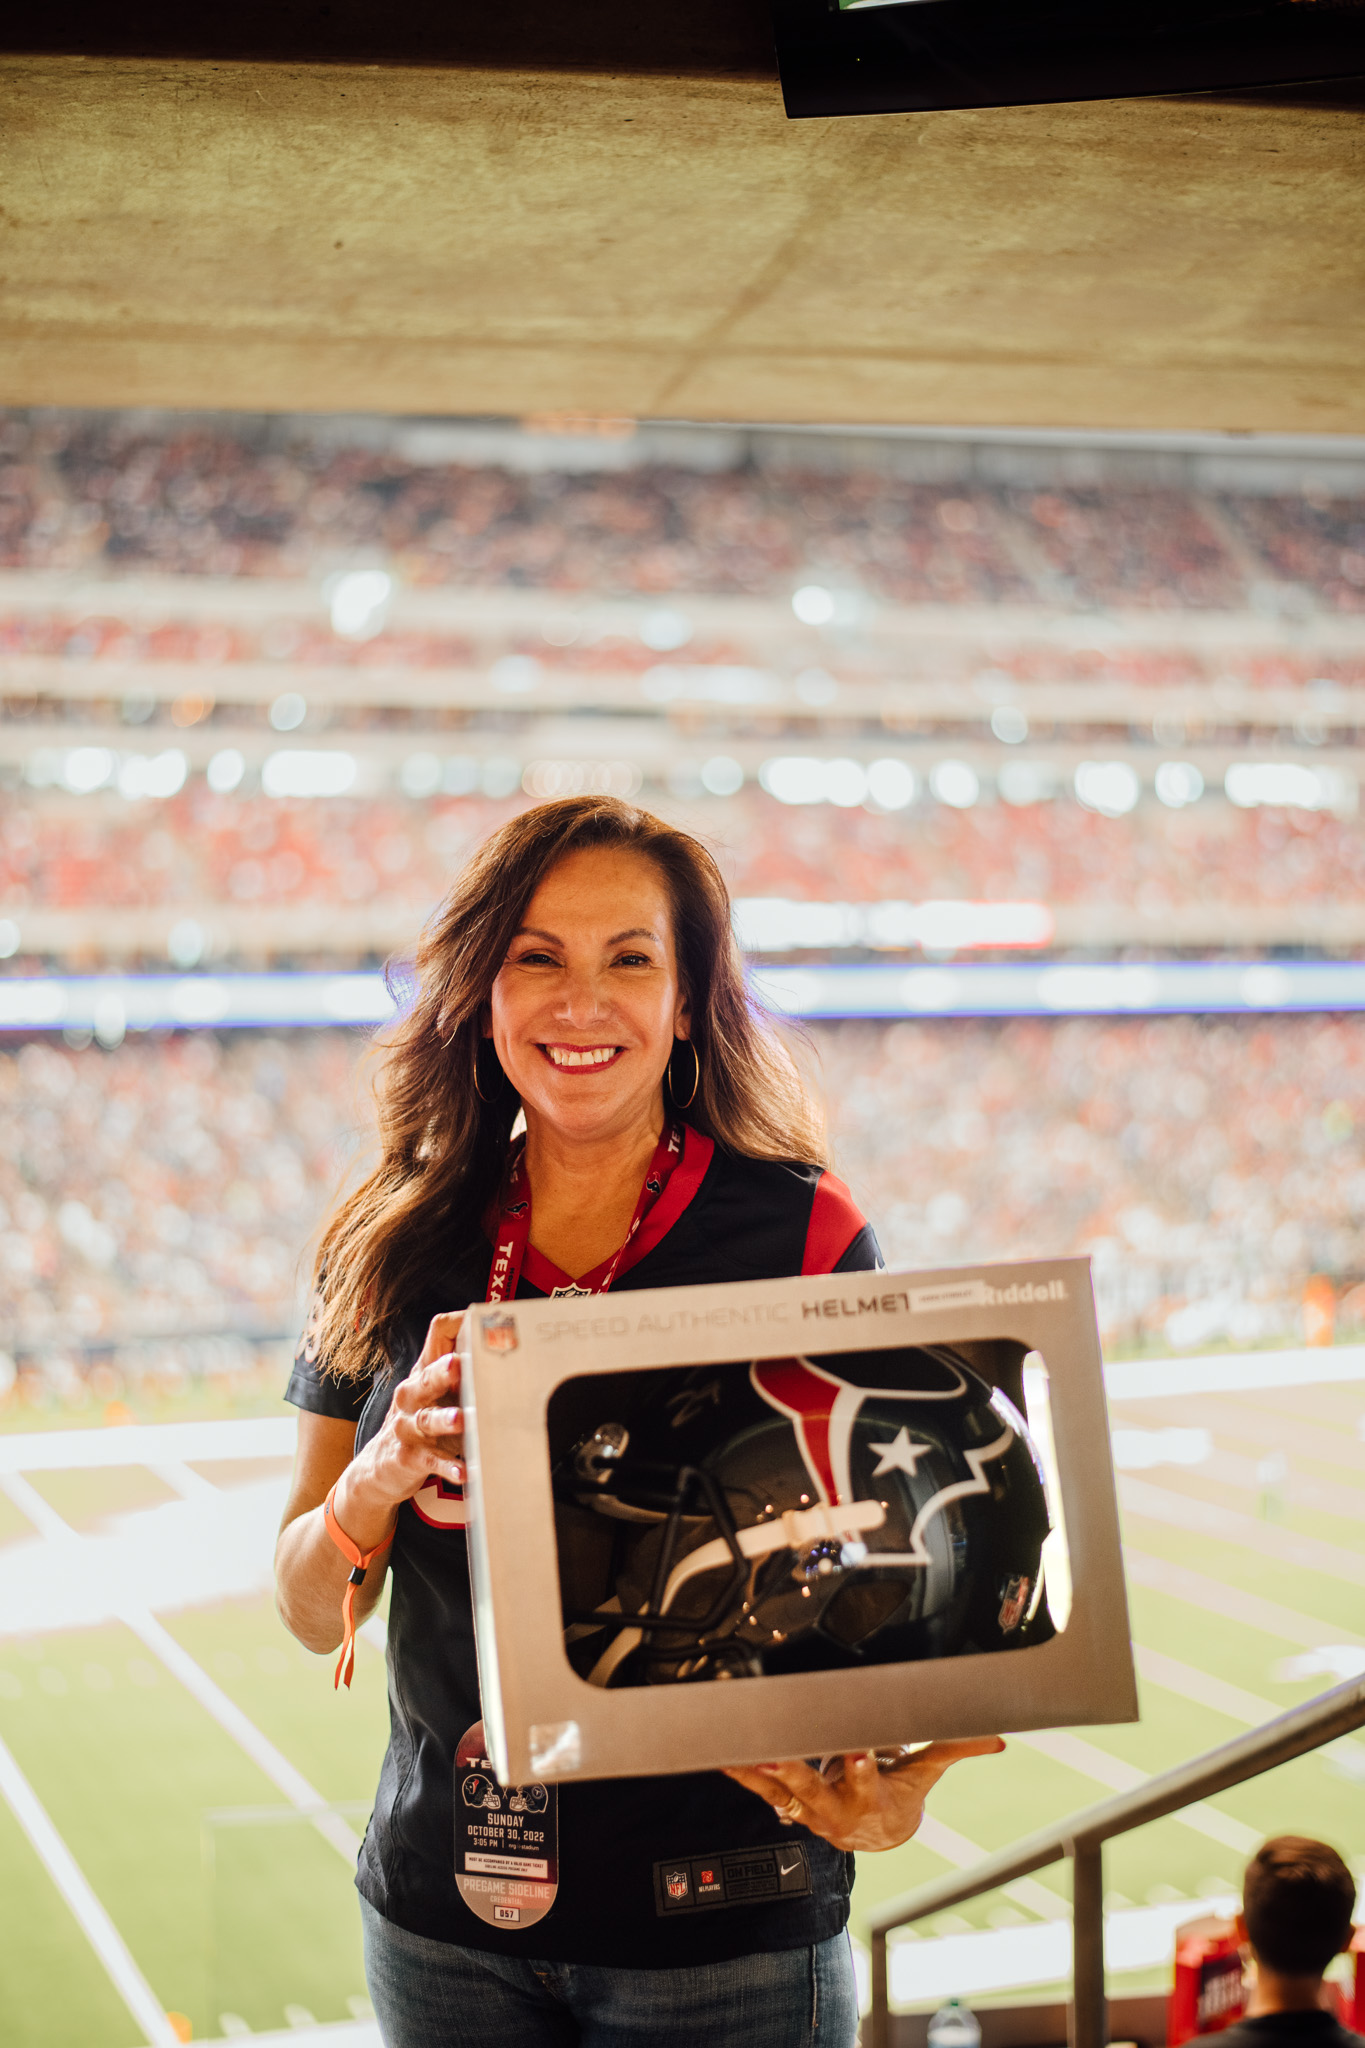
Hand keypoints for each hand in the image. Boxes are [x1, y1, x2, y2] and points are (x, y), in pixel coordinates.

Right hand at [338, 1312, 466, 1534]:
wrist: (380, 1468)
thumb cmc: (421, 1423)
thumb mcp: (436, 1394)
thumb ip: (463, 1373)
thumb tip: (508, 1348)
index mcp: (425, 1372)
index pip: (438, 1333)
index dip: (461, 1323)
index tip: (486, 1320)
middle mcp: (412, 1395)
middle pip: (425, 1377)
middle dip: (441, 1371)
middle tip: (457, 1365)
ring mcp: (408, 1427)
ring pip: (426, 1419)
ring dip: (444, 1420)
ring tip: (461, 1420)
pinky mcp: (410, 1457)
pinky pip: (430, 1461)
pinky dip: (448, 1467)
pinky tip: (464, 1470)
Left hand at [724, 1737, 1004, 1852]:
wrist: (876, 1835)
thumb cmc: (900, 1795)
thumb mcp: (926, 1774)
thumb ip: (955, 1748)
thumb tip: (997, 1739)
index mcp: (871, 1797)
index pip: (868, 1780)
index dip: (862, 1766)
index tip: (856, 1749)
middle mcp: (835, 1807)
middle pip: (814, 1789)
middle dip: (797, 1772)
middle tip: (777, 1754)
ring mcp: (807, 1807)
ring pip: (779, 1789)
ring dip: (757, 1772)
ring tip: (737, 1752)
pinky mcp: (786, 1801)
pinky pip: (758, 1788)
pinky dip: (739, 1771)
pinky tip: (720, 1754)